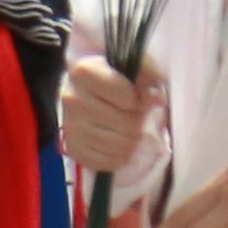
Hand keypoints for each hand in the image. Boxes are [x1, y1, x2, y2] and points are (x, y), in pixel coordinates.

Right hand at [58, 52, 168, 184]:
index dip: (140, 98)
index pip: (128, 98)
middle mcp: (72, 99)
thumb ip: (149, 73)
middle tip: (134, 113)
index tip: (137, 94)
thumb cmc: (111, 77)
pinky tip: (118, 140)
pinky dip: (121, 155)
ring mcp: (71, 127)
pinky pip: (111, 162)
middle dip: (139, 119)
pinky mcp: (74, 150)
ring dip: (133, 138)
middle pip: (128, 123)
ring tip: (128, 127)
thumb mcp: (131, 65)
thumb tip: (156, 98)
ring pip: (123, 145)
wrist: (84, 92)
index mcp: (84, 73)